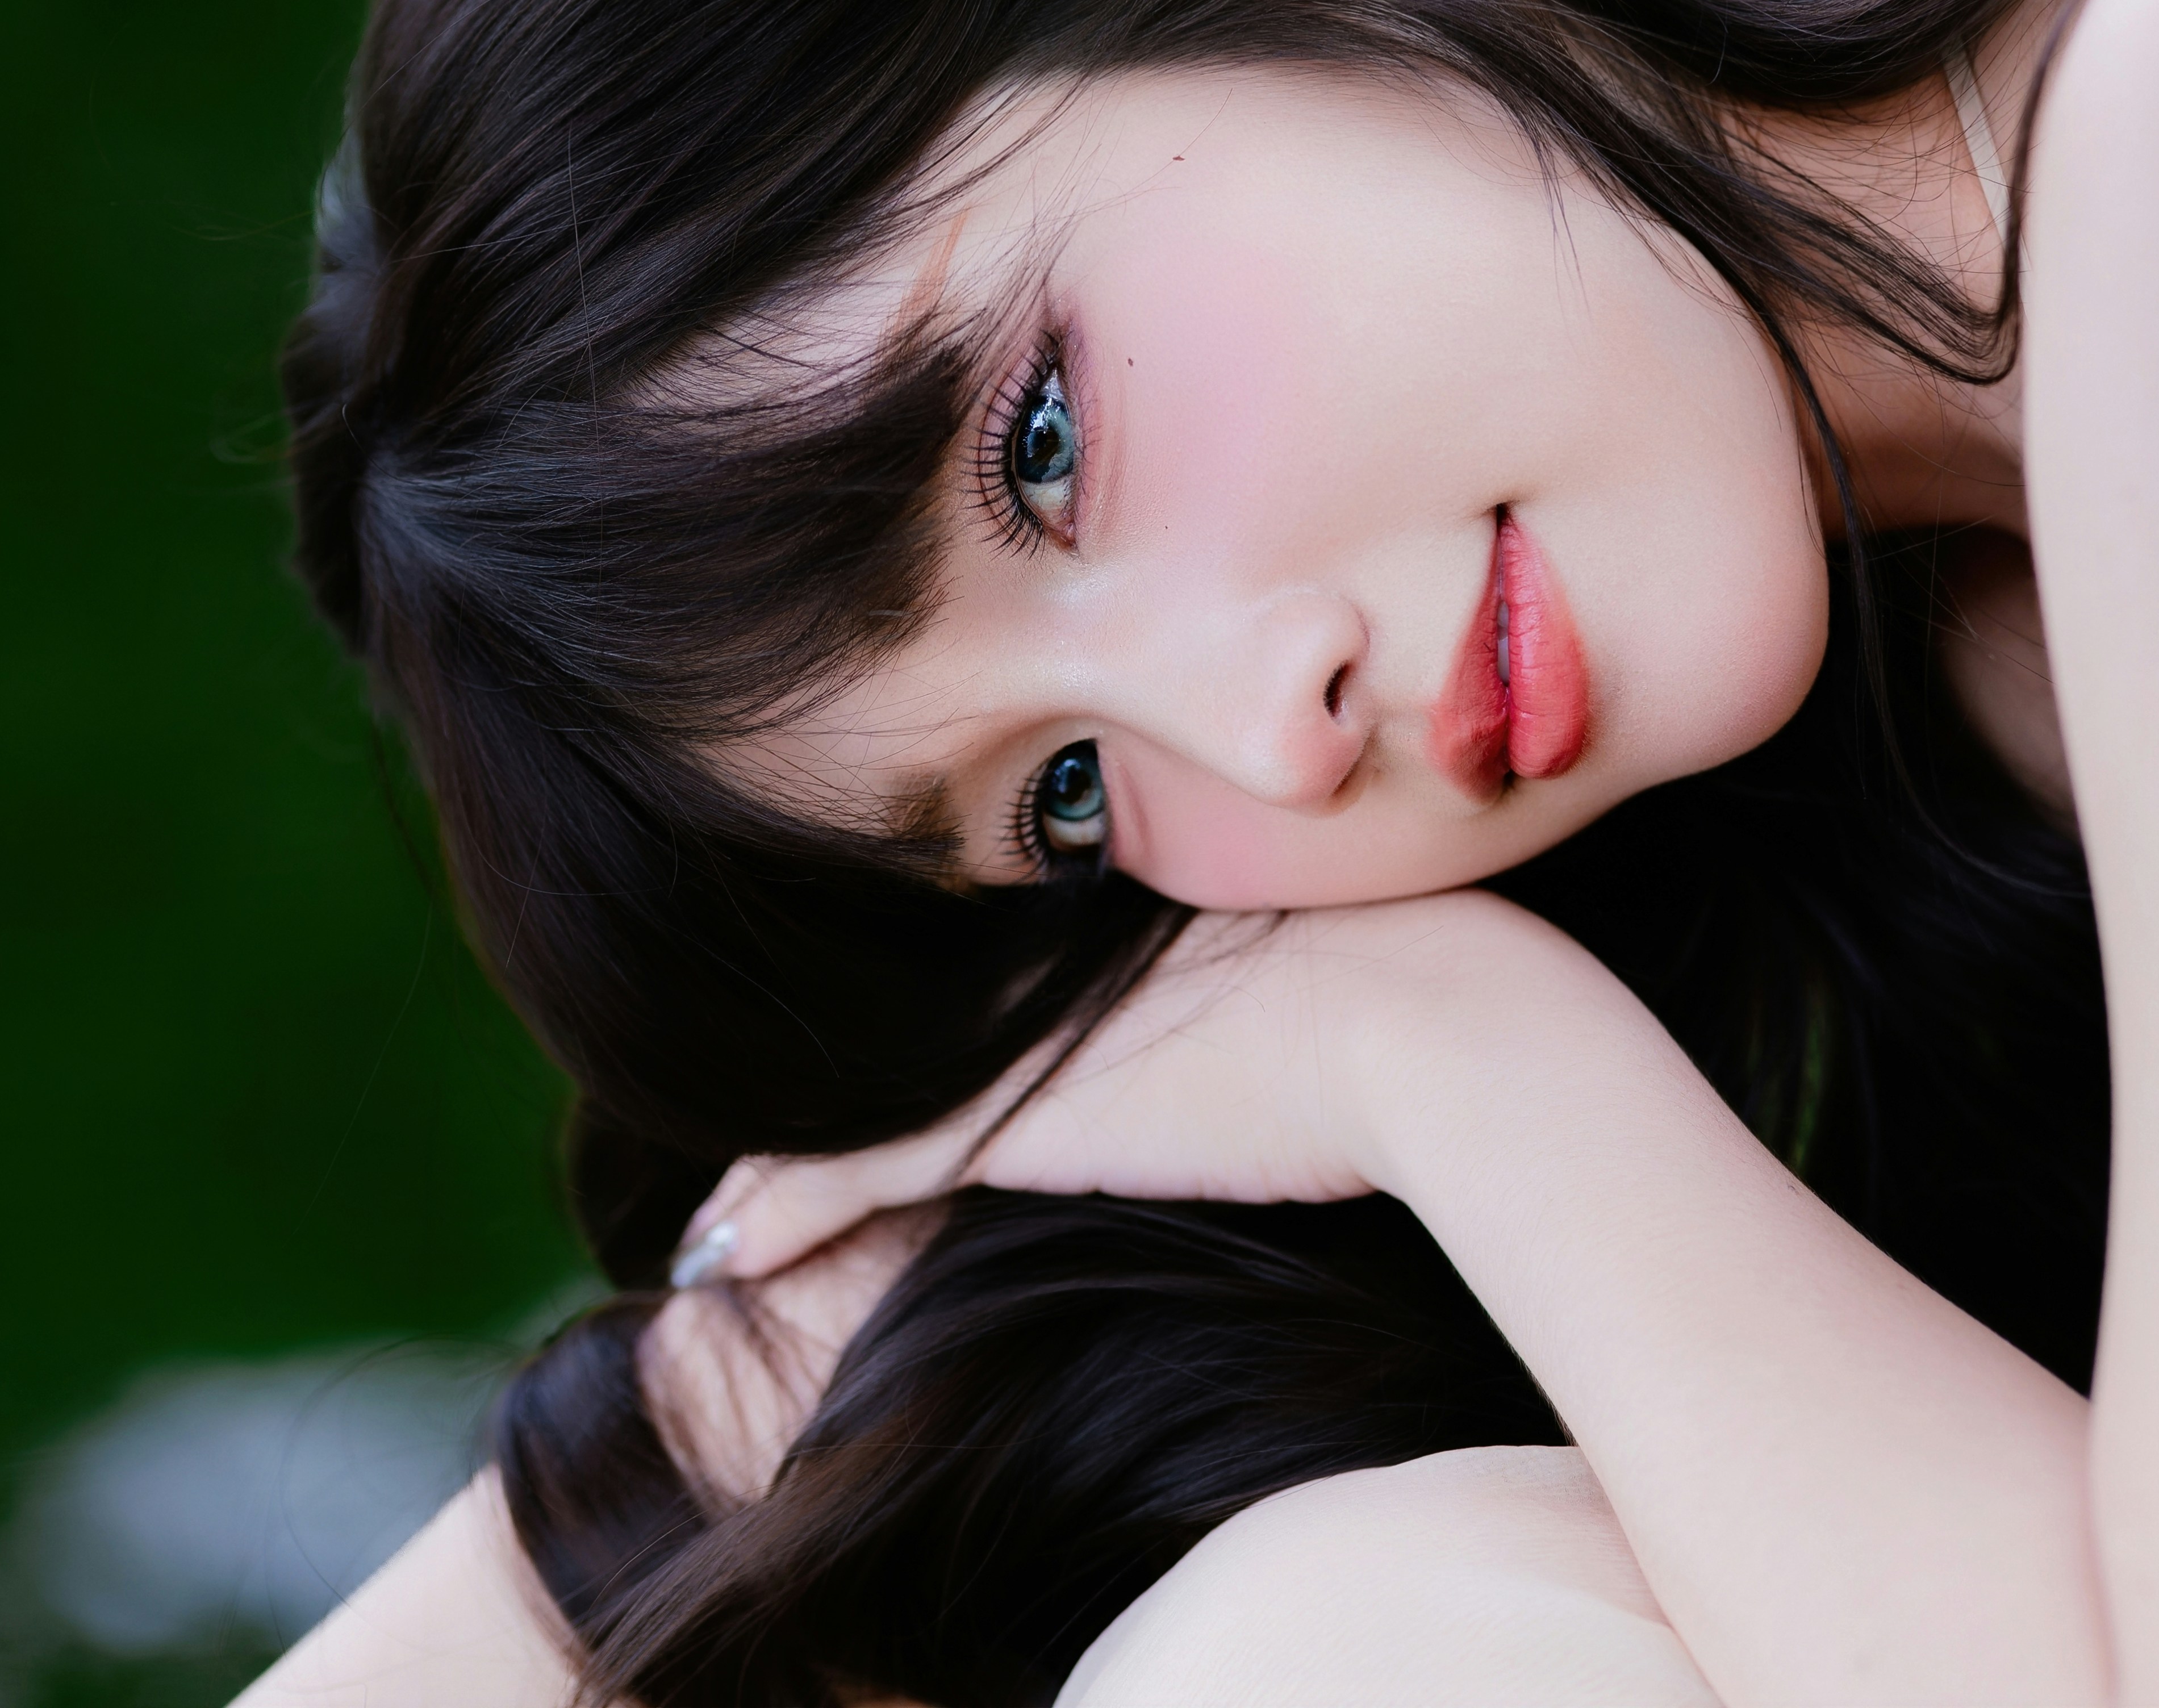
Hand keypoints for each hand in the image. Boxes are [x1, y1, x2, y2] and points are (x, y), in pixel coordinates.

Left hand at [672, 887, 1617, 1281]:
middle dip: (811, 1088)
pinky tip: (713, 1257)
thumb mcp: (1332, 954)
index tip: (836, 1065)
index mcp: (1112, 901)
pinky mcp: (1018, 1123)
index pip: (966, 978)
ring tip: (714, 1223)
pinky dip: (780, 1216)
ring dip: (777, 1172)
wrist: (1444, 1019)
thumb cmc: (1432, 990)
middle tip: (737, 1155)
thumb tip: (1302, 991)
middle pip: (890, 1029)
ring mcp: (1026, 1038)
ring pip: (857, 1101)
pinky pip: (857, 1175)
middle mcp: (1047, 957)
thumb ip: (1270, 970)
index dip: (893, 1021)